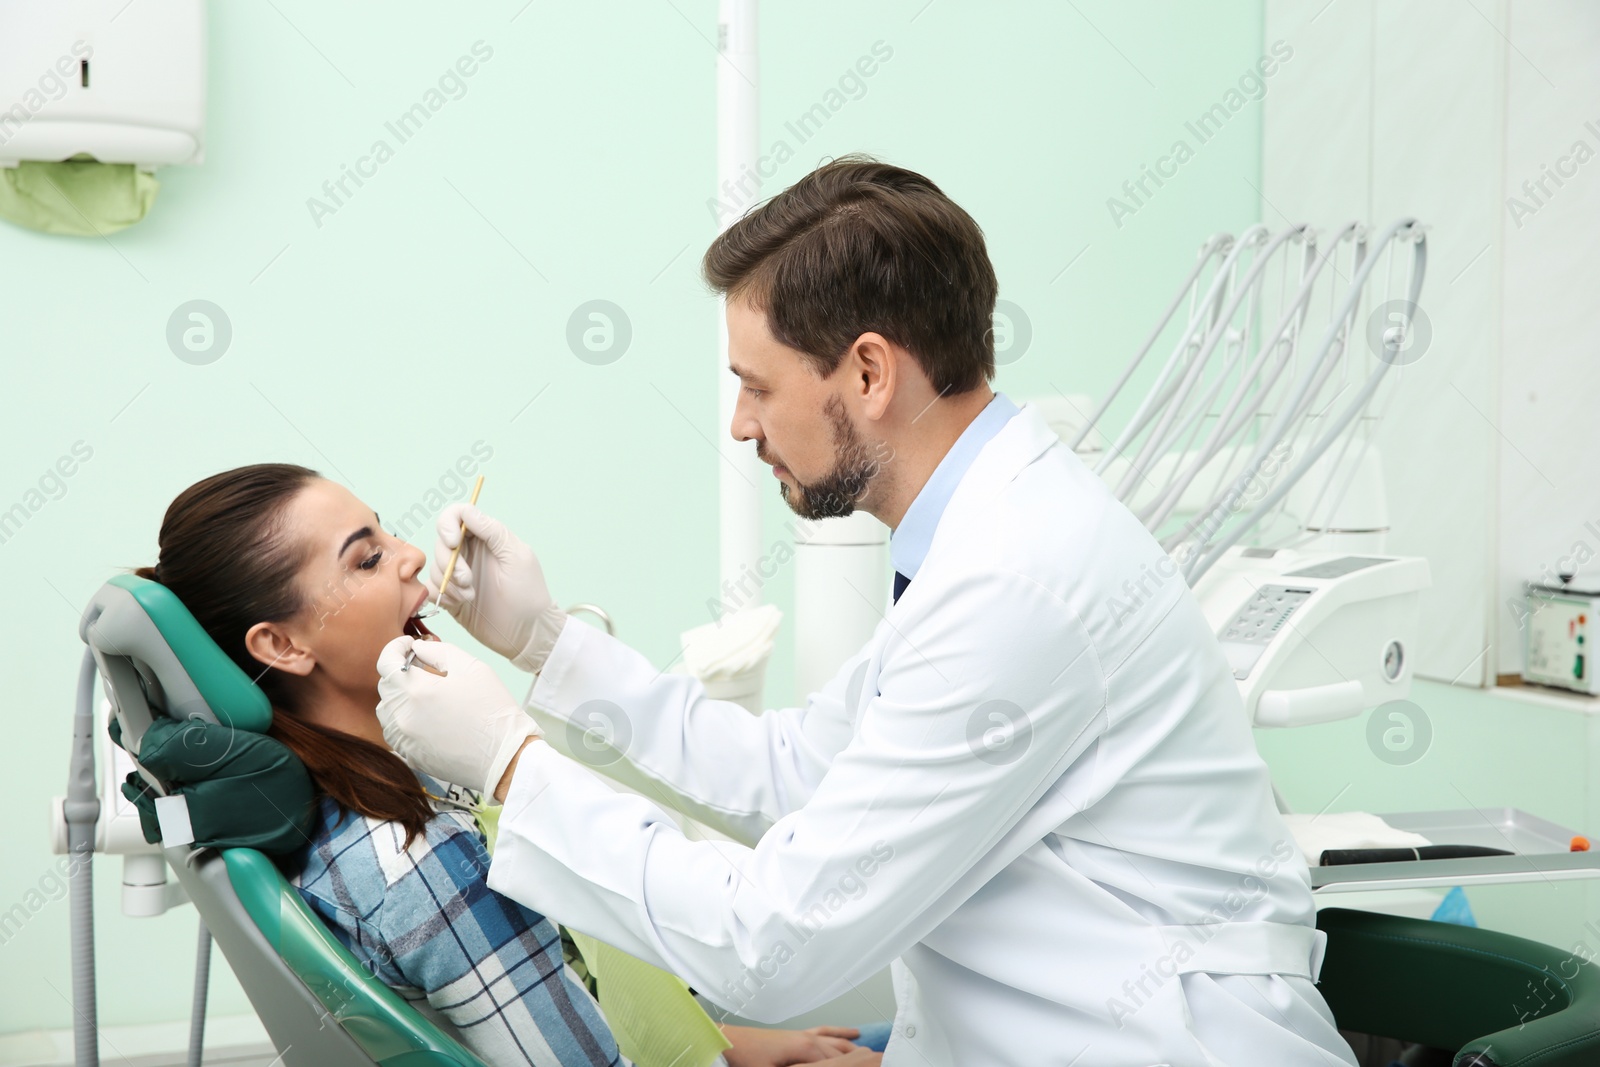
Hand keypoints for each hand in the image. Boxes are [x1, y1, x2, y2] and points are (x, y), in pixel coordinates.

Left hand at [376, 637, 539, 796]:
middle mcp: (403, 716)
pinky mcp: (410, 756)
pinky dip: (403, 720)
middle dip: (401, 672)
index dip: (395, 648)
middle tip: (425, 668)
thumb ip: (438, 651)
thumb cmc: (492, 710)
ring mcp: (404, 740)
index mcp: (416, 691)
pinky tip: (426, 717)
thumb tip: (418, 649)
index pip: (386, 662)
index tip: (409, 645)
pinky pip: (395, 732)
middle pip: (386, 686)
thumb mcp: (471, 667)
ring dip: (400, 697)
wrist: (505, 756)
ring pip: (387, 710)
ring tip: (425, 695)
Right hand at [428, 503, 566, 673]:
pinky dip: (441, 594)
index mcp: (487, 538)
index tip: (454, 543)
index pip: (457, 516)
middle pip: (441, 542)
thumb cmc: (529, 594)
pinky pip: (431, 588)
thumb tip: (467, 510)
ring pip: (434, 566)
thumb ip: (492, 531)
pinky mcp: (452, 596)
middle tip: (468, 580)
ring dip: (449, 581)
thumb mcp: (516, 556)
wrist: (527, 633)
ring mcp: (460, 576)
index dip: (448, 525)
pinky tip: (460, 603)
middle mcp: (471, 553)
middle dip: (449, 560)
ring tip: (470, 595)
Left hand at [720, 1024, 861, 1064]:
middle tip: (879, 1060)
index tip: (872, 1065)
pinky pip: (826, 1032)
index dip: (854, 1065)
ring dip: (855, 1047)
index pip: (837, 1061)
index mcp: (805, 1048)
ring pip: (837, 1040)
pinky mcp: (798, 1035)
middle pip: (841, 1050)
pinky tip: (852, 1033)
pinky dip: (840, 1032)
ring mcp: (804, 1034)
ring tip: (873, 1053)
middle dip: (860, 1058)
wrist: (730, 1042)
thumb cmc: (747, 1059)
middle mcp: (808, 1038)